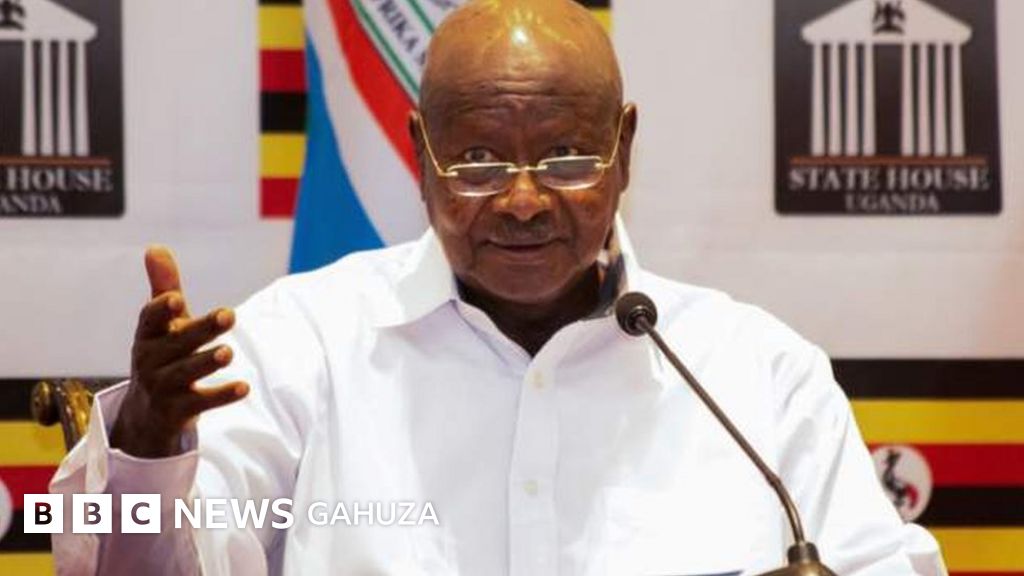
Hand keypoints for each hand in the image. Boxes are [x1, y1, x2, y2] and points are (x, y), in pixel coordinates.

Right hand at [109, 246, 248, 457]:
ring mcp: (162, 388)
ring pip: (186, 373)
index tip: (176, 298)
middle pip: (177, 343)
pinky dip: (222, 396)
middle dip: (202, 329)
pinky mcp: (176, 412)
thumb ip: (164, 288)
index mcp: (148, 335)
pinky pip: (200, 403)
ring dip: (207, 362)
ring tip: (229, 352)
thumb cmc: (162, 357)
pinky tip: (244, 387)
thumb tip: (155, 247)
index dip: (161, 309)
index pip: (150, 319)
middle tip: (229, 314)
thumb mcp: (162, 326)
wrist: (147, 416)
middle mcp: (150, 361)